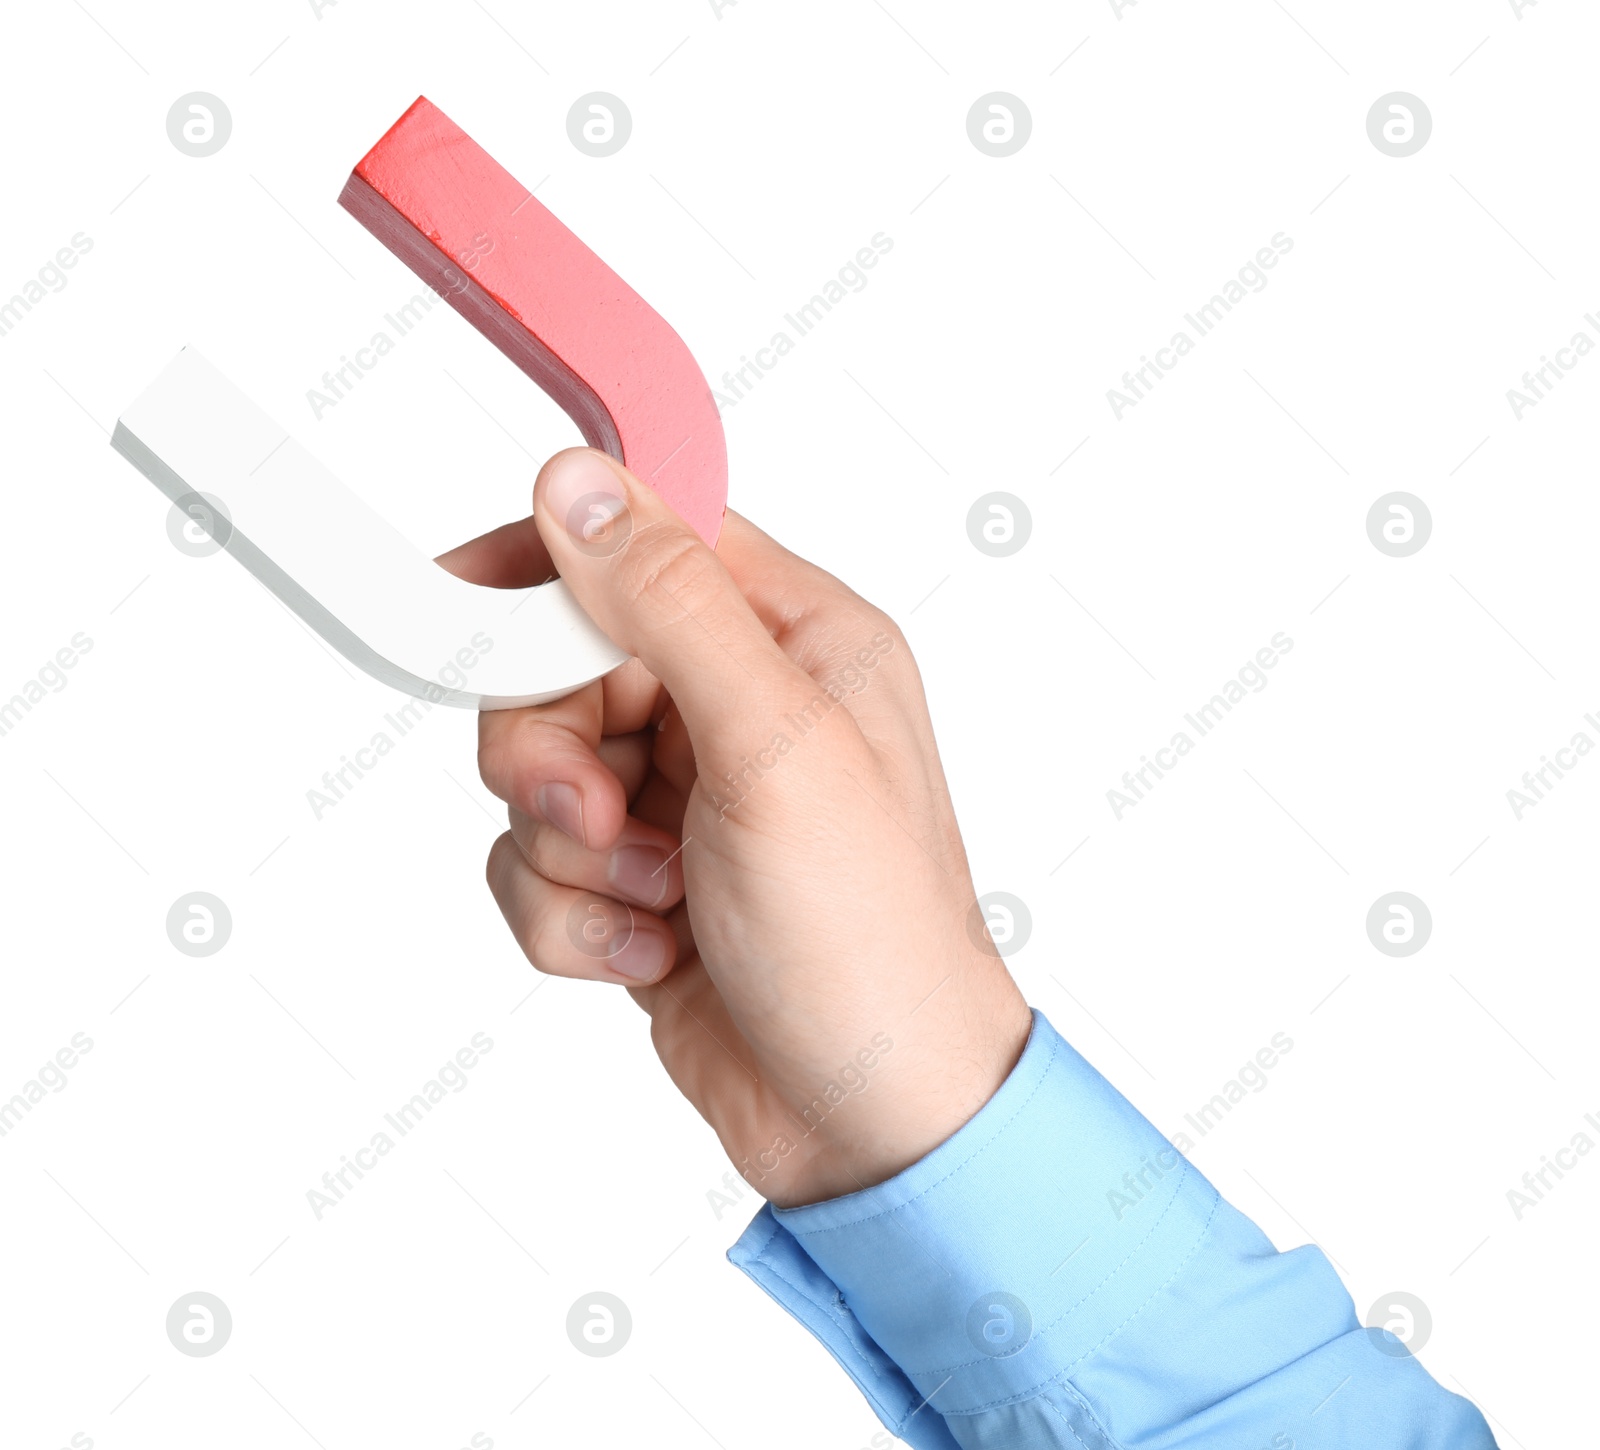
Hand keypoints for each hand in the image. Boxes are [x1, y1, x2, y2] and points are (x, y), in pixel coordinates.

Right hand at [437, 448, 1030, 1206]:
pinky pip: (535, 865)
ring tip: (655, 898)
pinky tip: (652, 952)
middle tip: (593, 812)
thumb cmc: (868, 937)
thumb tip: (576, 483)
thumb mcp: (777, 748)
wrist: (866, 1121)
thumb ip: (670, 607)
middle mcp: (737, 706)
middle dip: (552, 750)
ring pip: (535, 771)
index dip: (549, 565)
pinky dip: (573, 918)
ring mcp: (683, 797)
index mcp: (798, 640)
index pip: (645, 541)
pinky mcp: (638, 881)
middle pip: (564, 664)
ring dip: (571, 851)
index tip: (464, 598)